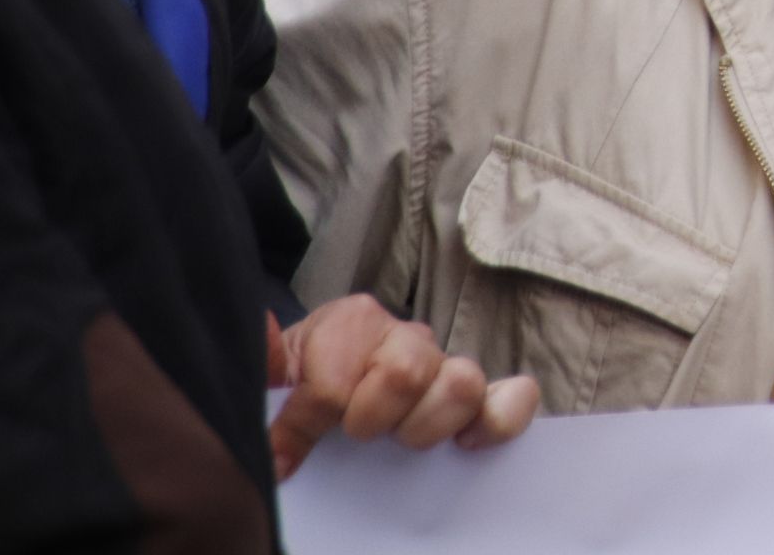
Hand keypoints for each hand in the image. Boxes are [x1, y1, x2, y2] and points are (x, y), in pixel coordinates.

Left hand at [265, 296, 540, 480]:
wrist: (332, 384)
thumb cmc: (303, 381)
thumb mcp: (273, 374)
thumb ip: (264, 363)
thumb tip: (258, 330)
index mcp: (352, 321)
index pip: (335, 382)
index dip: (306, 427)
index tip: (285, 452)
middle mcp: (406, 336)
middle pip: (406, 372)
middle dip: (374, 418)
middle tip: (355, 436)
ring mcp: (448, 364)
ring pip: (464, 382)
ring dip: (428, 424)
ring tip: (402, 441)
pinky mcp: (482, 395)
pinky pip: (516, 396)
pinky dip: (499, 420)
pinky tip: (466, 444)